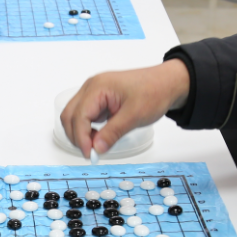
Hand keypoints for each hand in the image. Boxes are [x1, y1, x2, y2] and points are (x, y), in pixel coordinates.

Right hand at [60, 59, 190, 156]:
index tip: (90, 154)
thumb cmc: (154, 91)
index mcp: (97, 87)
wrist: (167, 82)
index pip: (78, 116)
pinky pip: (85, 115)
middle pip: (70, 116)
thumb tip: (96, 148)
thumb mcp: (135, 115)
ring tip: (97, 145)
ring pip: (74, 116)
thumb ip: (113, 132)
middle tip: (91, 152)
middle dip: (77, 136)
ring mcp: (94, 93)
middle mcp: (91, 88)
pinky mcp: (99, 99)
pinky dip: (87, 129)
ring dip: (81, 133)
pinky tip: (100, 137)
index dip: (81, 138)